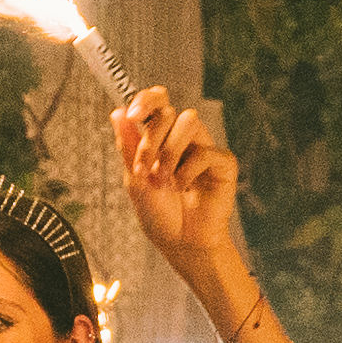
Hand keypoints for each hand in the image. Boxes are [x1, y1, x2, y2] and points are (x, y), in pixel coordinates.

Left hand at [112, 88, 242, 272]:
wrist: (181, 243)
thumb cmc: (160, 214)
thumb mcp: (135, 179)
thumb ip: (127, 146)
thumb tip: (117, 112)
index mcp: (162, 137)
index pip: (158, 101)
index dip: (147, 99)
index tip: (135, 113)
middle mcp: (184, 138)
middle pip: (169, 111)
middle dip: (151, 139)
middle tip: (143, 169)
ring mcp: (205, 148)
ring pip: (189, 122)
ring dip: (169, 153)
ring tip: (164, 180)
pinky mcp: (223, 164)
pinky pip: (205, 151)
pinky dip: (188, 171)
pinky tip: (184, 188)